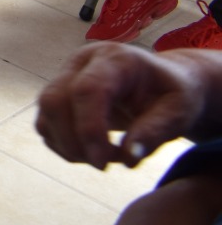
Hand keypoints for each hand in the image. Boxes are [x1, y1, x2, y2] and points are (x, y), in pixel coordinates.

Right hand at [36, 43, 206, 169]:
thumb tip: (129, 159)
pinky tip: (93, 150)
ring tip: (106, 157)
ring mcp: (64, 76)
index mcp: (114, 59)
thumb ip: (155, 132)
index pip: (87, 90)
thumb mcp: (178, 112)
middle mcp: (81, 62)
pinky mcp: (58, 95)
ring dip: (69, 146)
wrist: (162, 83)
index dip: (89, 129)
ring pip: (46, 114)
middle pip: (54, 100)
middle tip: (104, 165)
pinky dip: (65, 146)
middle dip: (73, 141)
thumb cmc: (172, 95)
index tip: (104, 164)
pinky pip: (46, 125)